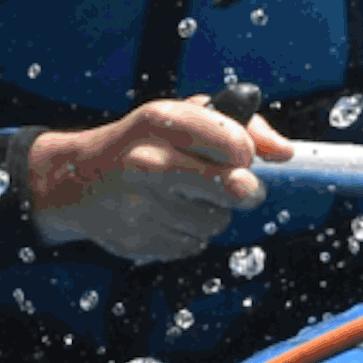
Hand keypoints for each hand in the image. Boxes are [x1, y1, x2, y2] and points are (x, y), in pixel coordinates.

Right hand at [24, 96, 289, 262]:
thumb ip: (242, 126)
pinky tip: (164, 216)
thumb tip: (285, 154)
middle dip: (246, 190)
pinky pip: (193, 245)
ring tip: (182, 197)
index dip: (247, 153)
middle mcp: (150, 162)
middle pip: (236, 188)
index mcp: (162, 122)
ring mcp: (143, 206)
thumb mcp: (182, 117)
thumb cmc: (142, 143)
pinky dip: (188, 234)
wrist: (77, 181)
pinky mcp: (140, 241)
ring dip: (211, 213)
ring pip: (217, 222)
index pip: (237, 144)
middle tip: (239, 186)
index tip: (238, 155)